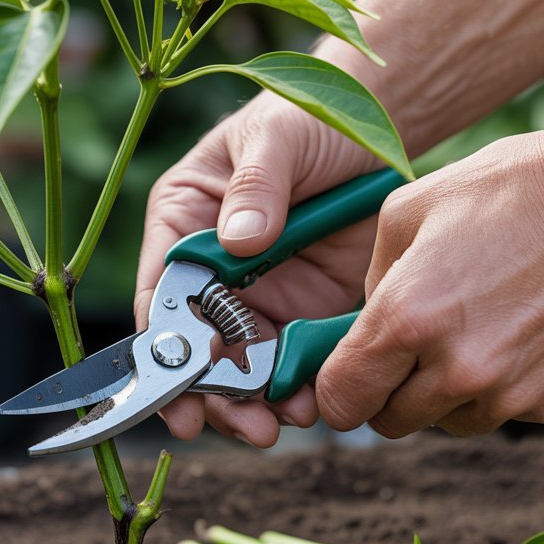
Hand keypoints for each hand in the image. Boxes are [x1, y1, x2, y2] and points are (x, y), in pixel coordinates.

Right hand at [135, 93, 380, 446]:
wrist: (379, 126)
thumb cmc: (309, 116)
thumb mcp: (276, 139)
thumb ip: (255, 186)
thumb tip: (238, 241)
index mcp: (184, 225)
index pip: (163, 299)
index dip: (164, 355)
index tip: (178, 402)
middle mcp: (215, 272)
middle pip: (201, 350)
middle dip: (216, 397)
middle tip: (246, 427)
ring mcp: (262, 297)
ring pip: (247, 368)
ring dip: (259, 404)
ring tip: (283, 424)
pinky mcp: (309, 311)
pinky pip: (298, 362)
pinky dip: (303, 388)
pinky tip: (316, 404)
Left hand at [316, 122, 543, 436]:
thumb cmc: (512, 192)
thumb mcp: (408, 211)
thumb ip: (369, 282)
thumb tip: (362, 332)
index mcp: (408, 318)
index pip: (342, 400)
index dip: (338, 390)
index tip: (349, 375)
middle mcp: (456, 368)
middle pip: (389, 422)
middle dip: (389, 392)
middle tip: (412, 347)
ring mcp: (508, 393)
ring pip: (445, 422)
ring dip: (445, 392)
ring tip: (476, 329)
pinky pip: (500, 412)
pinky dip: (498, 388)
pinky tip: (518, 333)